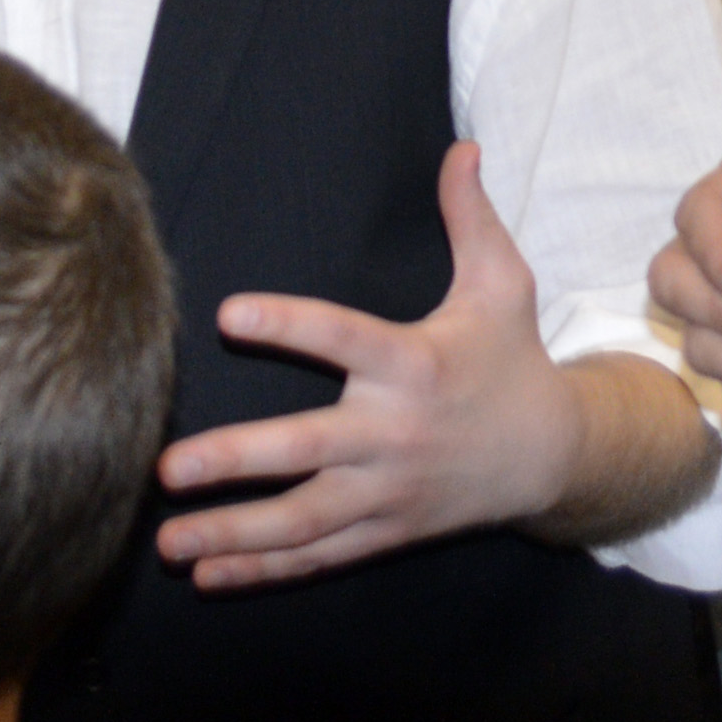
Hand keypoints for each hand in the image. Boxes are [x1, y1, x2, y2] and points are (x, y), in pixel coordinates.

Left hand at [154, 144, 580, 590]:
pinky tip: (208, 574)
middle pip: (307, 450)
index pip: (343, 337)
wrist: (554, 455)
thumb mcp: (503, 283)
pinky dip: (263, 570)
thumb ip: (470, 216)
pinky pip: (317, 556)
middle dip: (236, 462)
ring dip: (233, 535)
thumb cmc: (513, 358)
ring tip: (167, 542)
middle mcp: (395, 432)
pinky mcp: (385, 531)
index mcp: (415, 363)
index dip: (288, 323)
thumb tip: (462, 147)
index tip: (228, 312)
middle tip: (169, 468)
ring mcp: (387, 492)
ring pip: (303, 521)